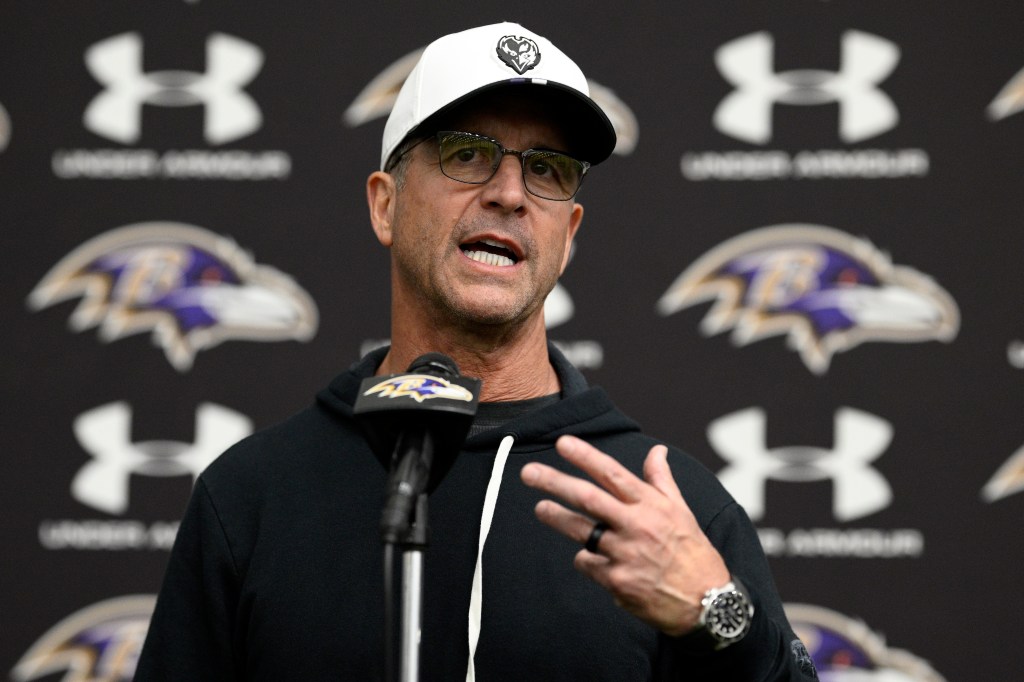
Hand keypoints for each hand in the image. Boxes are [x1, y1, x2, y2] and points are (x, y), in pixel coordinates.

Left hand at [520, 434, 729, 635]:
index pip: (613, 474)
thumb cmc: (693, 553)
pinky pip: (588, 564)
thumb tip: (657, 452)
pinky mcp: (617, 581)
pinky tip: (597, 562)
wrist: (707, 603)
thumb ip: (662, 480)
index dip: (586, 457)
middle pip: (588, 498)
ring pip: (581, 531)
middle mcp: (636, 526)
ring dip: (556, 517)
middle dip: (555, 483)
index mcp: (651, 506)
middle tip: (529, 473)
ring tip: (541, 508)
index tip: (563, 443)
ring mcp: (625, 554)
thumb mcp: (682, 512)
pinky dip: (587, 560)